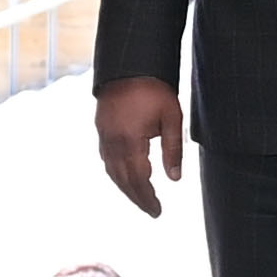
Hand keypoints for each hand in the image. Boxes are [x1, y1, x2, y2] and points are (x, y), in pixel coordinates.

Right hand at [96, 77, 184, 218]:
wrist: (129, 65)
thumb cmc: (154, 89)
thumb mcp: (172, 118)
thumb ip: (173, 150)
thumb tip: (174, 179)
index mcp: (131, 141)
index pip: (138, 179)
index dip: (147, 198)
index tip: (157, 211)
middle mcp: (113, 142)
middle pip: (123, 180)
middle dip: (137, 198)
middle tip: (151, 211)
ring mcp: (104, 136)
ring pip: (112, 171)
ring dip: (125, 188)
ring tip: (140, 198)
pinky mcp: (101, 129)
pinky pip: (106, 159)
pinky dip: (116, 173)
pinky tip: (125, 176)